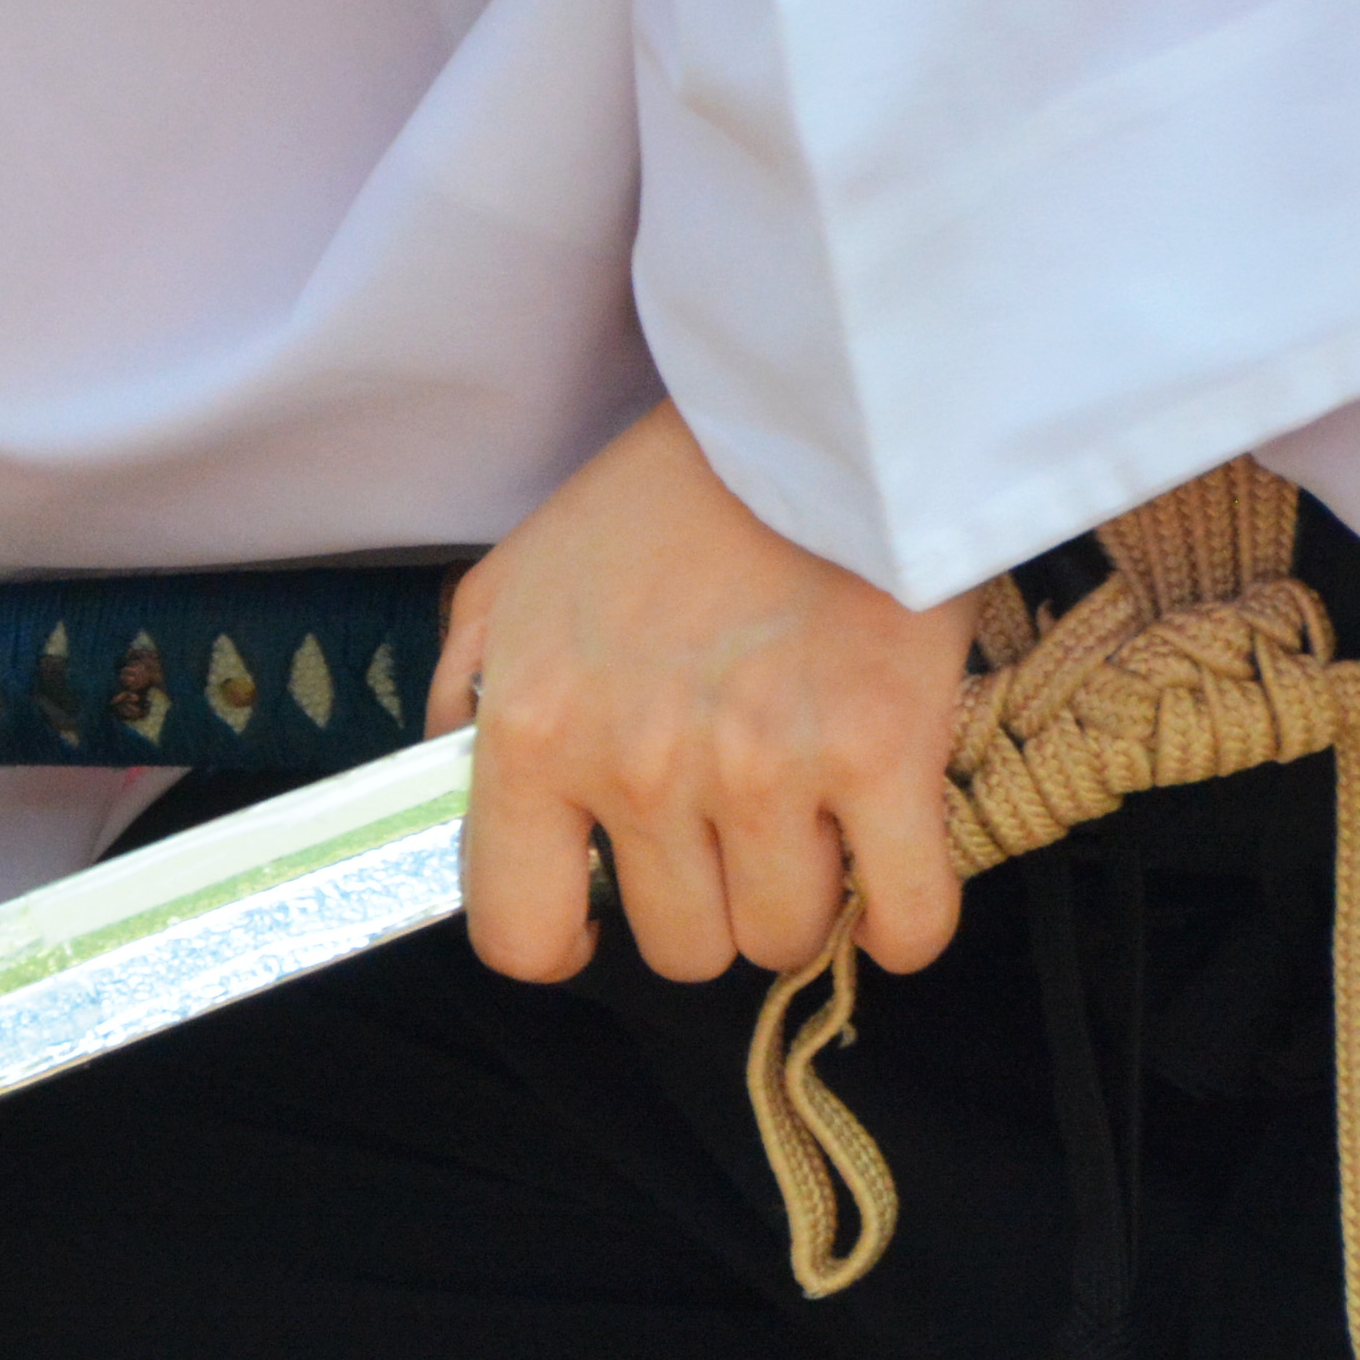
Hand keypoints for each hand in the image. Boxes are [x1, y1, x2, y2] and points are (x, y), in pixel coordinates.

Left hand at [431, 401, 985, 987]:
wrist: (806, 412)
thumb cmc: (662, 500)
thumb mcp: (511, 584)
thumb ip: (464, 701)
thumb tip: (454, 801)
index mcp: (536, 735)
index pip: (518, 932)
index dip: (559, 940)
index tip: (594, 915)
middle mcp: (640, 770)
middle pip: (679, 947)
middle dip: (702, 901)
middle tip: (723, 827)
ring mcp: (766, 772)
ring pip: (783, 935)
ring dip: (796, 894)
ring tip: (804, 816)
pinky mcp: (884, 757)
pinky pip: (905, 919)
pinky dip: (903, 922)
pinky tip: (885, 872)